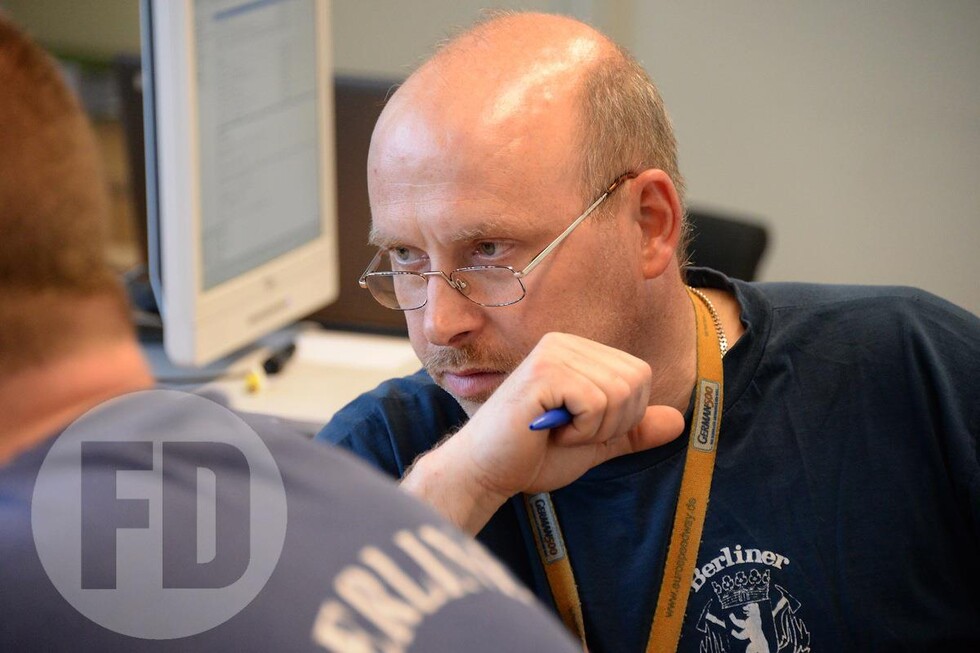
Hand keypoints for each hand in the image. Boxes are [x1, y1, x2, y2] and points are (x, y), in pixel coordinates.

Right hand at [401, 333, 684, 532]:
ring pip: (619, 393)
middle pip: (636, 381)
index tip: (581, 428)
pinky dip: (580, 430)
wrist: (487, 472)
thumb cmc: (533, 455)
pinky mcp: (543, 372)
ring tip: (557, 431)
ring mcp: (553, 353)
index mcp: (578, 351)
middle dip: (612, 423)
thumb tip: (679, 421)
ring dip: (594, 429)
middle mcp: (565, 343)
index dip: (623, 416)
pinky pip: (596, 402)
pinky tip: (548, 430)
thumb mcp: (595, 442)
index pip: (640, 375)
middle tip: (569, 432)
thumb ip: (633, 430)